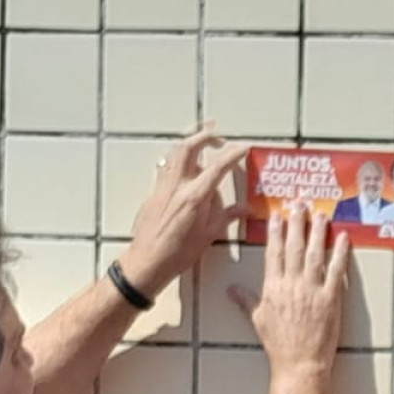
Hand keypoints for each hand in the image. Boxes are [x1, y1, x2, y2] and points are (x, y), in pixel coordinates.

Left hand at [120, 123, 250, 296]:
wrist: (148, 261)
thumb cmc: (178, 254)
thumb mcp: (209, 236)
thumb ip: (227, 216)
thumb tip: (245, 209)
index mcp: (195, 197)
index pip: (218, 167)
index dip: (232, 154)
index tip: (243, 148)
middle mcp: (177, 186)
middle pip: (189, 148)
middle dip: (204, 135)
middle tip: (217, 132)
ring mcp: (163, 186)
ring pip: (174, 152)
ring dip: (188, 140)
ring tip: (199, 136)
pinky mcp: (154, 191)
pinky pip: (166, 166)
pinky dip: (177, 156)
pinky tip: (183, 160)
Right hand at [230, 201, 349, 372]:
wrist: (299, 364)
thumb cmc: (278, 345)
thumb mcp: (257, 320)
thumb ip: (245, 300)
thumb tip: (231, 289)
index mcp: (272, 287)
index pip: (273, 252)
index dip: (276, 232)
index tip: (278, 215)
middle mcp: (291, 284)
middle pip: (294, 247)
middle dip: (297, 223)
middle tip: (301, 204)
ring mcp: (312, 290)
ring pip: (314, 254)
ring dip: (318, 232)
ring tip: (321, 214)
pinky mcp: (331, 299)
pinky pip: (336, 271)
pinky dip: (340, 253)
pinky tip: (343, 238)